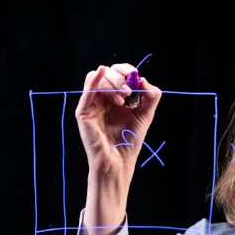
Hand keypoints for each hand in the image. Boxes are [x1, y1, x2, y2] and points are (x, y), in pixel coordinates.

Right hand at [75, 63, 160, 234]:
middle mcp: (102, 100)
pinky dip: (93, 80)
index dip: (126, 70)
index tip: (135, 77)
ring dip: (112, 83)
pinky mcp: (84, 113)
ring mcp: (92, 105)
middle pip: (107, 74)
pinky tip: (101, 72)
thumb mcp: (145, 115)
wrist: (119, 163)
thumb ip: (150, 96)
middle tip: (130, 92)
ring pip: (96, 79)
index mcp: (116, 98)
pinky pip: (86, 91)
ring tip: (123, 100)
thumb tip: (142, 78)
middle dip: (120, 78)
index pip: (117, 74)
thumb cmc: (130, 142)